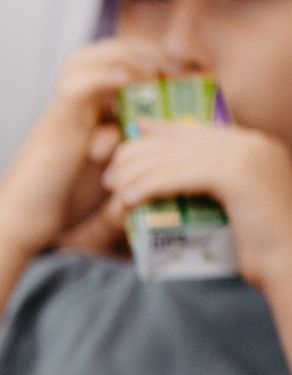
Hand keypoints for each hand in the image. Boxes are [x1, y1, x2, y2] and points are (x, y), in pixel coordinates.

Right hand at [0, 38, 166, 258]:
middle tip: (178, 67)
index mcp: (88, 110)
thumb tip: (163, 134)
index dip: (152, 57)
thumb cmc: (63, 202)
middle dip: (145, 51)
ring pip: (85, 59)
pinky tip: (128, 82)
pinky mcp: (56, 124)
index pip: (117, 63)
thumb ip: (128, 146)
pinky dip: (104, 77)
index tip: (188, 69)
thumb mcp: (109, 167)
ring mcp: (62, 111)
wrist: (24, 219)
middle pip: (103, 52)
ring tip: (155, 72)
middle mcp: (73, 105)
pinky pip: (77, 86)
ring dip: (125, 58)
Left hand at [102, 119, 291, 290]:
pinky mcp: (236, 175)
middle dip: (137, 155)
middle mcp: (251, 143)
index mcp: (254, 145)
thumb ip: (215, 183)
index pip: (195, 129)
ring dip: (134, 175)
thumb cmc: (262, 246)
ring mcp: (246, 156)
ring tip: (115, 194)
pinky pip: (177, 175)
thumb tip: (172, 180)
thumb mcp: (237, 206)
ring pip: (172, 157)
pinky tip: (127, 199)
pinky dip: (146, 186)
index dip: (157, 132)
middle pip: (177, 138)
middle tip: (112, 179)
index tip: (126, 143)